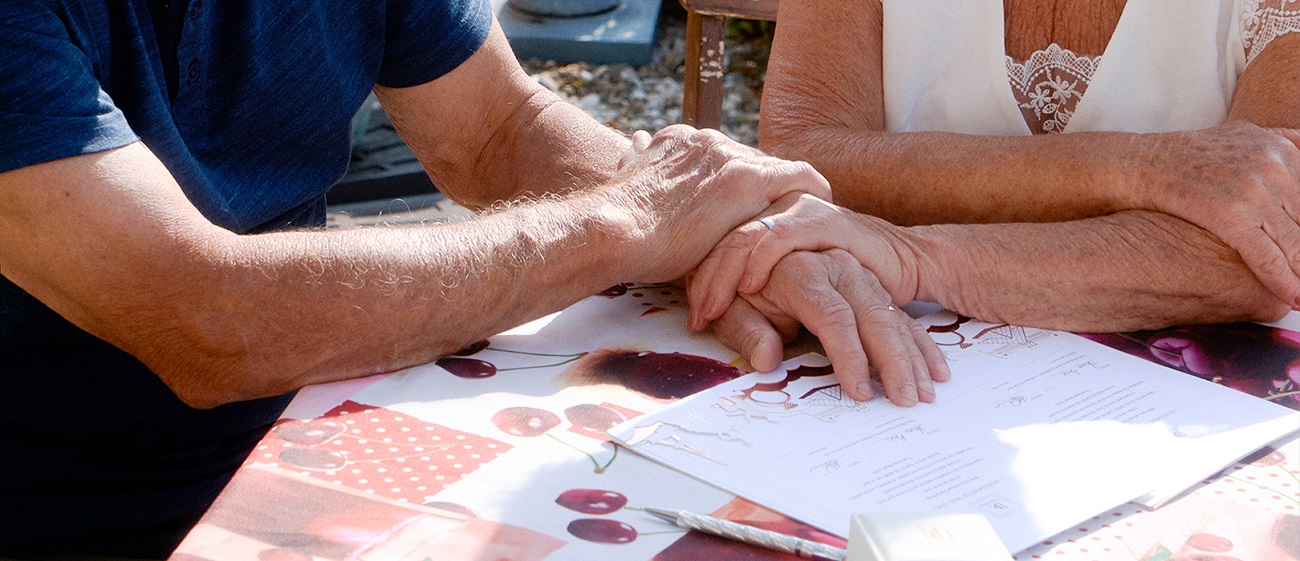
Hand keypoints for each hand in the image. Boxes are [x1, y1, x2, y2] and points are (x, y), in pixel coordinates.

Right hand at [601, 126, 830, 283]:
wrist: (614, 231)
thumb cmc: (615, 225)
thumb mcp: (627, 181)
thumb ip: (638, 160)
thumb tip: (635, 141)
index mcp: (678, 141)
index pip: (724, 157)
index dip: (740, 182)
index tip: (747, 206)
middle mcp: (706, 140)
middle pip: (753, 162)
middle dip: (766, 191)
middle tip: (782, 219)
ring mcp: (728, 156)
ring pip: (777, 170)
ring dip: (787, 196)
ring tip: (801, 221)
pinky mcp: (748, 179)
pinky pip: (800, 177)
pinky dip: (814, 192)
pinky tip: (821, 212)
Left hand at [686, 192, 915, 329]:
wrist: (903, 263)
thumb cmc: (842, 283)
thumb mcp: (787, 300)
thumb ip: (751, 312)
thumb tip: (713, 334)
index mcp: (761, 215)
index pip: (712, 240)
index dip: (696, 278)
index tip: (692, 318)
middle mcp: (775, 207)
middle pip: (720, 234)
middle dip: (702, 279)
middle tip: (695, 318)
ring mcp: (799, 209)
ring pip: (743, 234)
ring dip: (722, 276)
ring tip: (711, 310)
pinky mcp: (823, 219)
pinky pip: (780, 234)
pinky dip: (759, 261)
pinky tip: (749, 286)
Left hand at [710, 249, 948, 406]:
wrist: (757, 253)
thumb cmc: (744, 289)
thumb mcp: (735, 310)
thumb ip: (749, 334)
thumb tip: (767, 360)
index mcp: (801, 269)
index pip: (834, 317)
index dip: (850, 356)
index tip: (860, 391)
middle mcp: (837, 267)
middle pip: (873, 315)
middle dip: (893, 361)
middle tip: (905, 400)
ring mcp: (859, 275)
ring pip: (892, 316)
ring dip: (912, 357)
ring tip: (924, 394)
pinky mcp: (871, 287)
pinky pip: (901, 316)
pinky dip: (920, 344)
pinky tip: (936, 371)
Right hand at [1128, 121, 1299, 306]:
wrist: (1138, 164)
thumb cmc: (1185, 158)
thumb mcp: (1244, 137)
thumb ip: (1279, 148)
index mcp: (1281, 147)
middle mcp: (1274, 164)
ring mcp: (1253, 190)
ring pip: (1296, 243)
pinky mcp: (1231, 215)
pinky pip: (1268, 257)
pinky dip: (1283, 281)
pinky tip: (1295, 297)